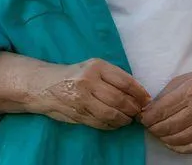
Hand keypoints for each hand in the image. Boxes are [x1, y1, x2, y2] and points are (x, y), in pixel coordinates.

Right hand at [29, 58, 150, 129]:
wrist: (44, 85)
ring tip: (129, 118)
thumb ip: (113, 77)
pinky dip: (112, 124)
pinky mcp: (77, 114)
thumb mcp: (93, 67)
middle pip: (119, 99)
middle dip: (133, 108)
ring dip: (124, 119)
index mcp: (97, 67)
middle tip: (139, 112)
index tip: (147, 99)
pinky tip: (116, 123)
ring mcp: (82, 99)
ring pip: (110, 113)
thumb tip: (138, 91)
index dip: (139, 93)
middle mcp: (89, 82)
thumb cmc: (74, 74)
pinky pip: (100, 122)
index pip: (125, 81)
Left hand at [140, 69, 191, 153]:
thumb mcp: (185, 79)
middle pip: (167, 127)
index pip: (160, 111)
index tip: (143, 118)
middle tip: (150, 127)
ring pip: (178, 140)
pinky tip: (172, 142)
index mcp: (189, 92)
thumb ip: (166, 94)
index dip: (147, 118)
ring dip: (164, 139)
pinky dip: (179, 148)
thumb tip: (148, 110)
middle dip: (153, 129)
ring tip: (160, 134)